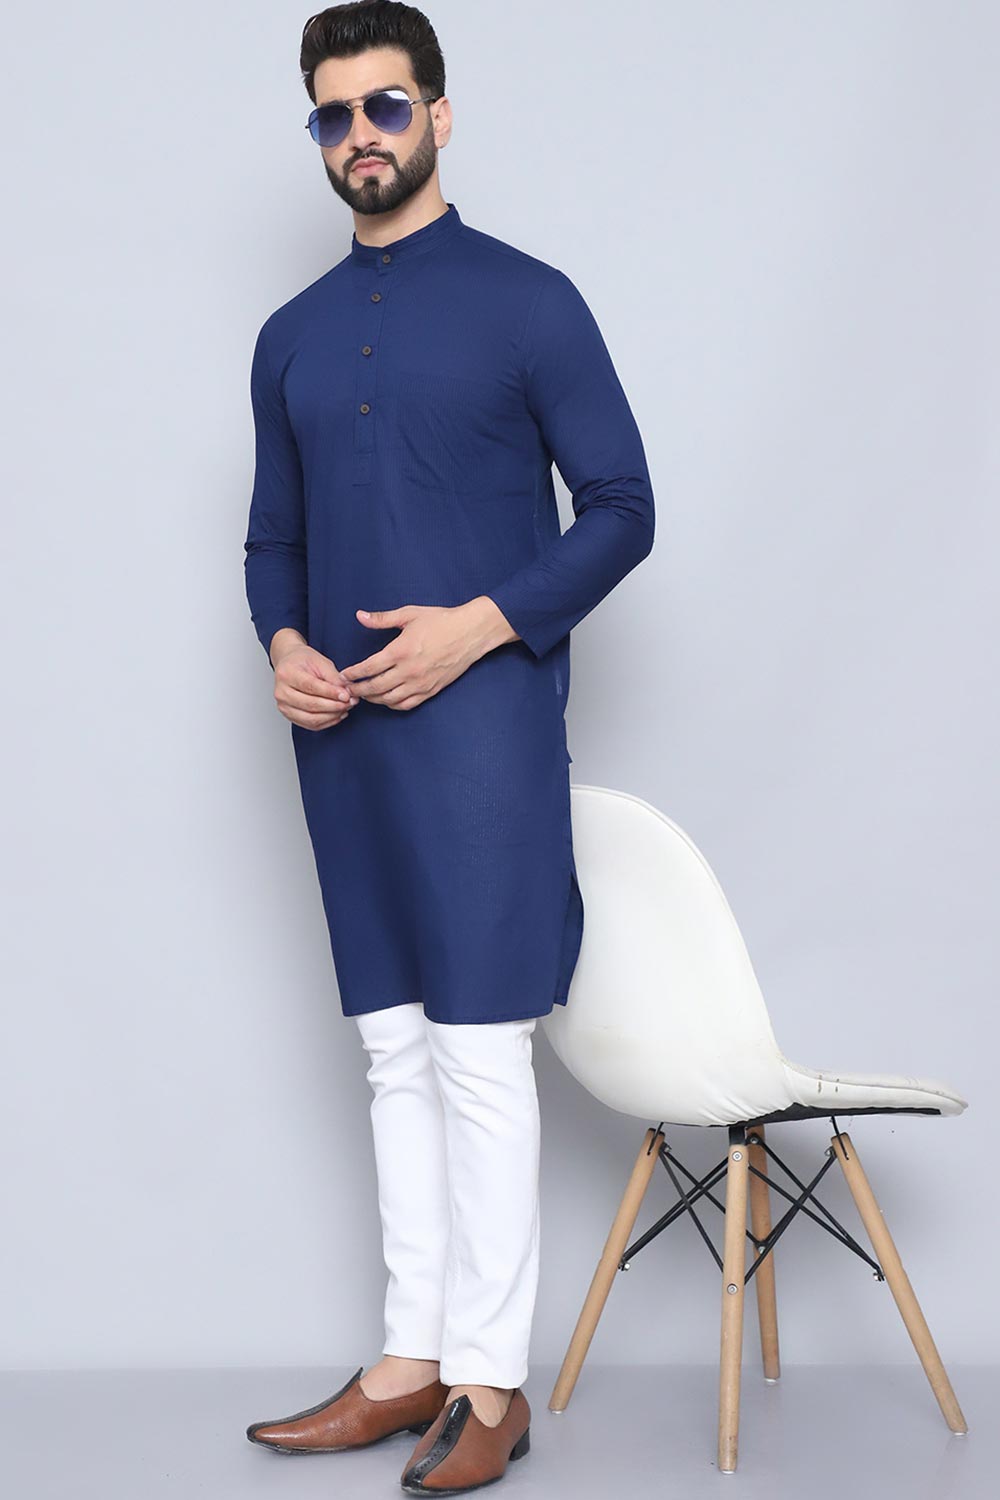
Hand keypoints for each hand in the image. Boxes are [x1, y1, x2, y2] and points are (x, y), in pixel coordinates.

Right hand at [270, 637, 359, 729]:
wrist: (290, 664)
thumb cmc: (303, 661)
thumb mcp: (320, 661)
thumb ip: (333, 677)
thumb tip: (347, 692)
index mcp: (287, 674)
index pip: (311, 686)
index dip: (330, 693)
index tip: (346, 695)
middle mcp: (281, 692)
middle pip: (311, 705)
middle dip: (334, 706)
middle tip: (350, 702)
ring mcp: (283, 706)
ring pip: (311, 718)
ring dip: (332, 716)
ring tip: (345, 708)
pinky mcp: (289, 716)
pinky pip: (310, 725)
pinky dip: (327, 722)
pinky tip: (337, 714)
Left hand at [339, 598, 512, 710]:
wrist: (470, 633)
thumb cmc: (441, 621)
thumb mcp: (409, 614)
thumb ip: (382, 619)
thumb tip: (359, 616)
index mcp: (400, 651)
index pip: (368, 668)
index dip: (352, 674)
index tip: (344, 675)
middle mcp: (408, 671)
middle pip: (374, 688)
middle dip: (358, 690)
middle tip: (347, 689)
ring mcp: (420, 683)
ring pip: (389, 699)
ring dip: (373, 699)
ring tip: (364, 695)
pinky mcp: (430, 690)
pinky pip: (406, 704)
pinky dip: (392, 705)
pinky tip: (386, 699)